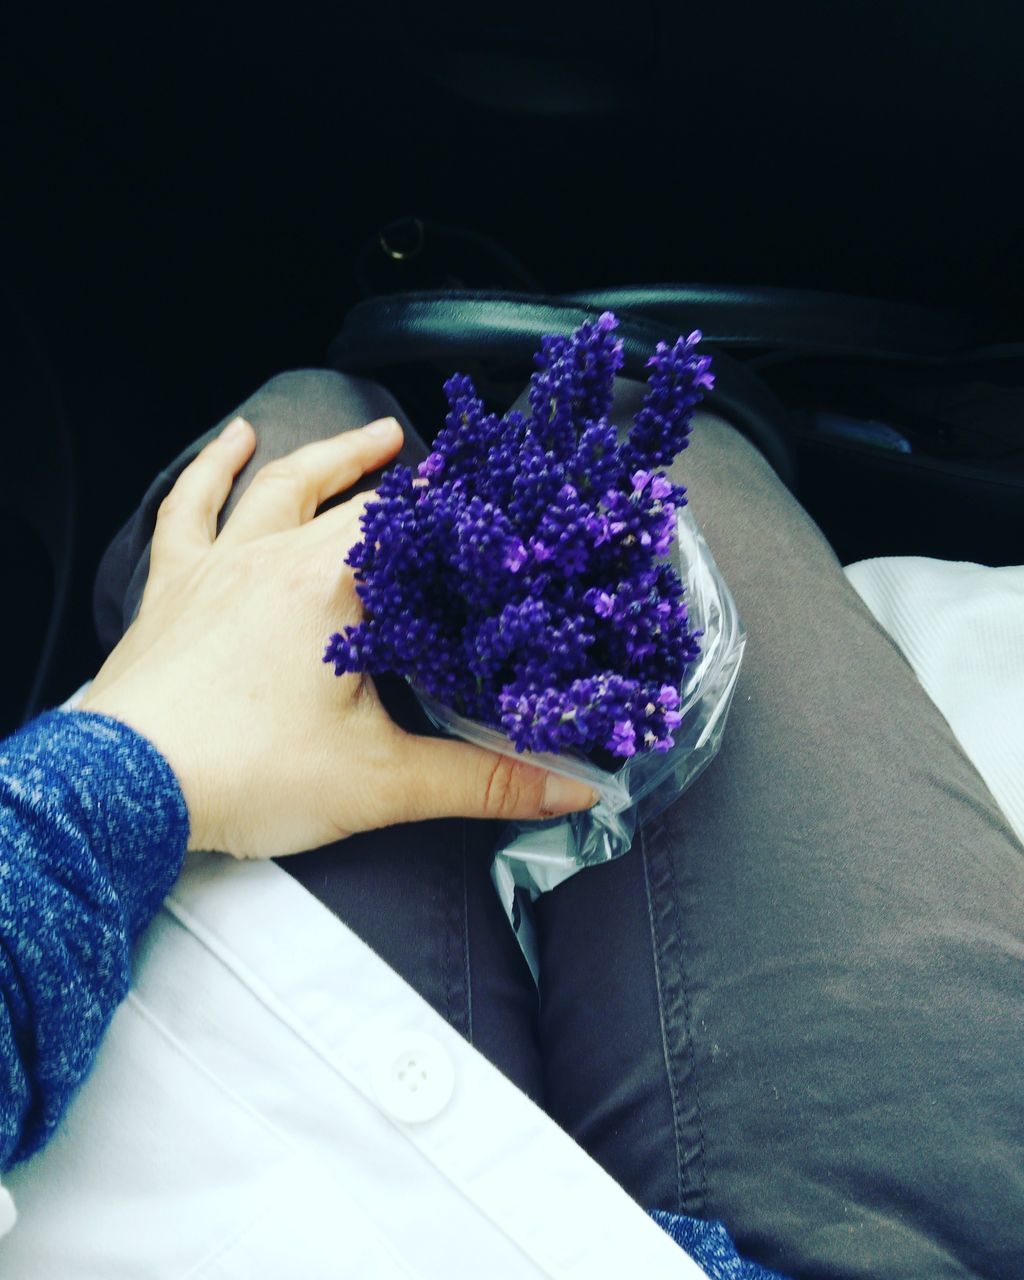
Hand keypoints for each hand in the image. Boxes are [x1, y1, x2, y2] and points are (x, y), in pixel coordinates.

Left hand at [81, 416, 596, 857]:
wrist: (126, 791)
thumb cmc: (242, 774)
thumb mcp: (382, 782)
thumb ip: (482, 782)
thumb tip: (565, 788)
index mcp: (333, 590)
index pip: (411, 526)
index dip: (457, 509)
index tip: (495, 497)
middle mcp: (276, 560)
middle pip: (355, 500)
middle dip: (410, 482)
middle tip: (451, 471)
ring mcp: (221, 567)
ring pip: (279, 486)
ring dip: (329, 457)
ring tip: (370, 436)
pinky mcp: (174, 589)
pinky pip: (188, 509)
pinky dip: (209, 470)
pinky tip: (228, 444)